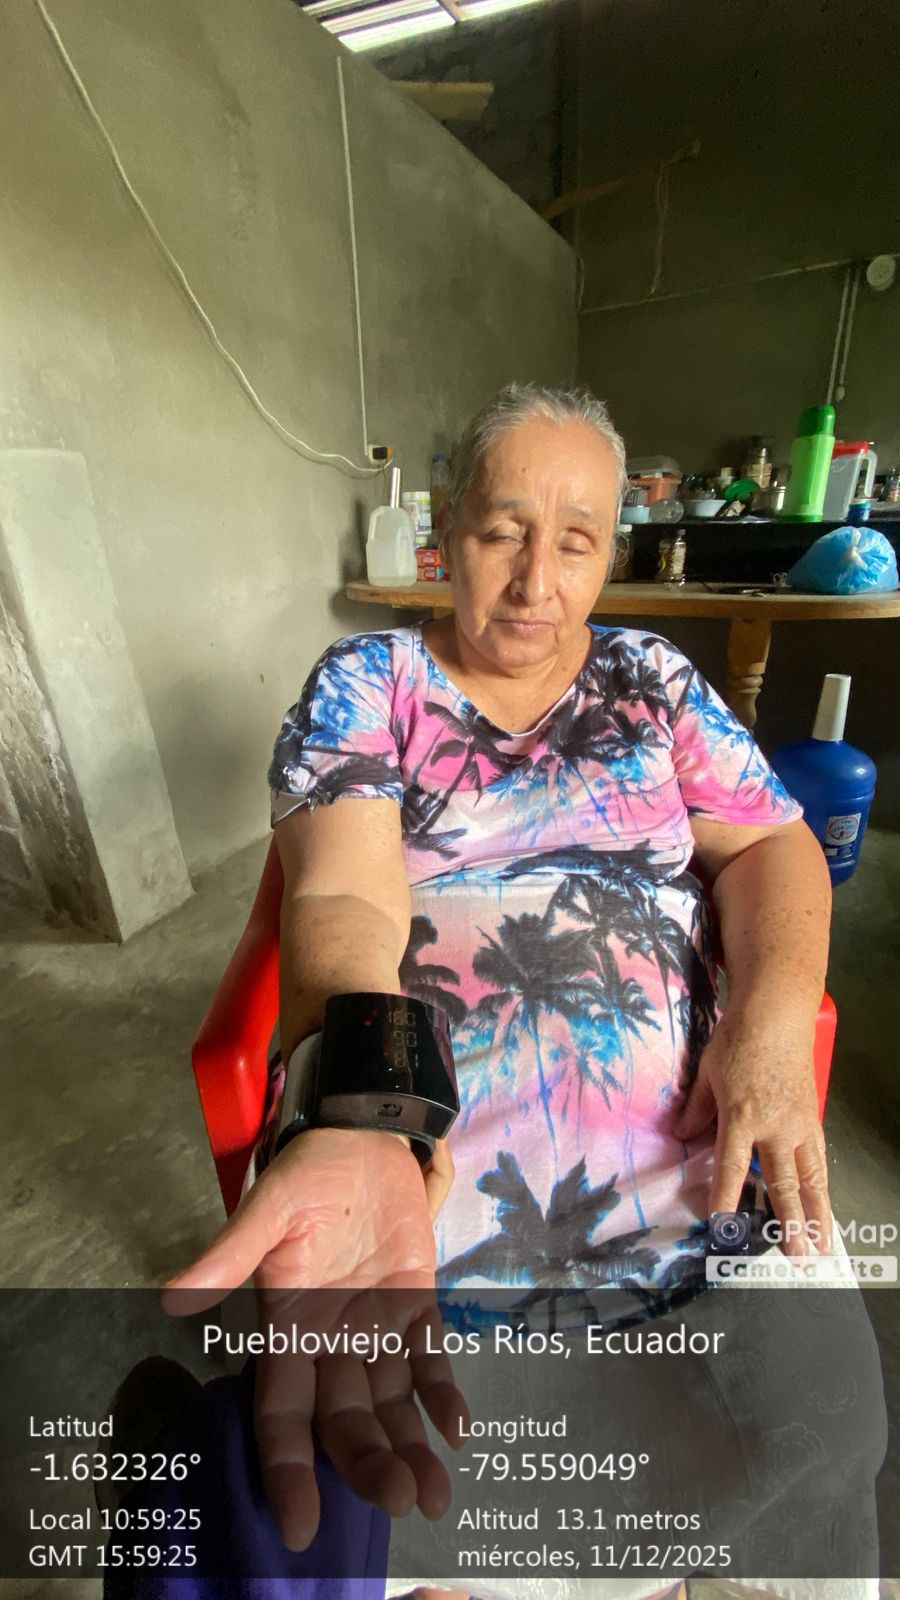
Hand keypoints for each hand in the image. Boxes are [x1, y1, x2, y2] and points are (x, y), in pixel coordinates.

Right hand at [162, 1128, 467, 1548]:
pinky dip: (443, 1392)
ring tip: (434, 1494)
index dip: (288, 1467)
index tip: (298, 1524)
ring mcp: (376, 1327)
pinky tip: (458, 1427)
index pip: (282, 1412)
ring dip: (410, 1447)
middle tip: (399, 1502)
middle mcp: (330, 1341)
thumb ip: (231, 1253)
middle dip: (367, 1464)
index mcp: (287, 1327)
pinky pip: (430, 1358)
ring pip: (391, 1403)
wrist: (362, 1134)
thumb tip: (174, 1296)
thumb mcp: (267, 1207)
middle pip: (345, 1420)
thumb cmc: (306, 1170)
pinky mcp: (416, 1304)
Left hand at [671, 1009, 831, 1255]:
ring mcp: (798, 1124)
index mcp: (741, 1116)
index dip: (726, 1197)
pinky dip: (822, 1183)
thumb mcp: (707, 1073)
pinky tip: (824, 1202)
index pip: (732, 1166)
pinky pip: (818, 1158)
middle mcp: (774, 1127)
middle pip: (783, 1183)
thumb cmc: (738, 1040)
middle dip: (788, 1223)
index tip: (723, 1226)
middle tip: (795, 1256)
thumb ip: (696, 1109)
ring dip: (816, 1213)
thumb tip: (680, 1134)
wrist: (777, 1016)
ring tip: (821, 1244)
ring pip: (810, 1177)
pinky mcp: (812, 1117)